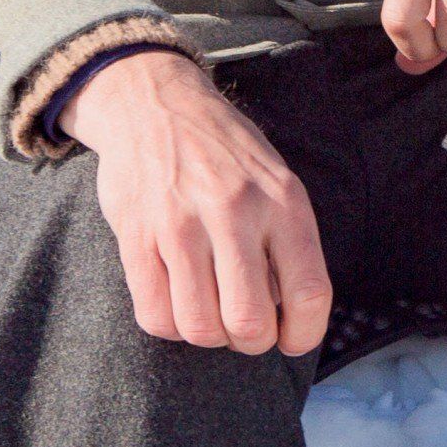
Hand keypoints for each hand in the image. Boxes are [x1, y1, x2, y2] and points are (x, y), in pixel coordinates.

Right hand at [64, 49, 330, 355]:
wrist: (154, 104)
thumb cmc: (224, 154)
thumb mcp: (277, 182)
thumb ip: (288, 242)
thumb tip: (291, 316)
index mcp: (282, 201)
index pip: (310, 293)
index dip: (304, 334)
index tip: (290, 339)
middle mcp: (235, 212)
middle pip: (250, 322)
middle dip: (249, 341)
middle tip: (243, 326)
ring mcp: (180, 225)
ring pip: (200, 327)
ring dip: (207, 335)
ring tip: (209, 311)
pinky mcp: (136, 236)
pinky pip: (155, 315)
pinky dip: (169, 325)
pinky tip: (177, 301)